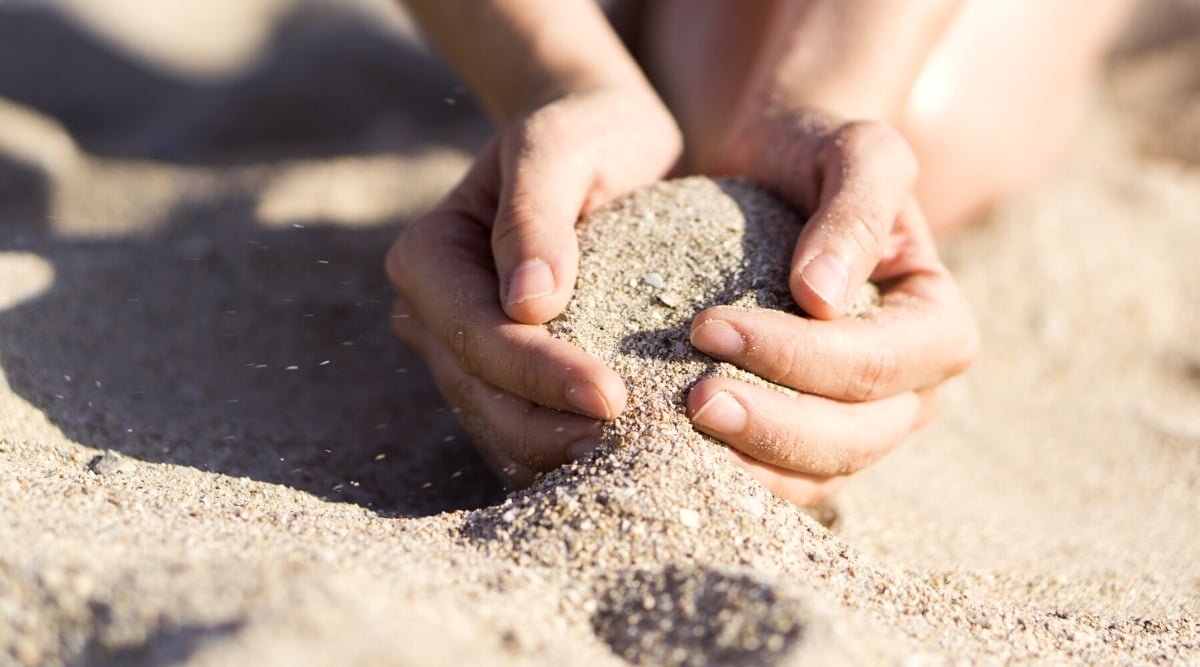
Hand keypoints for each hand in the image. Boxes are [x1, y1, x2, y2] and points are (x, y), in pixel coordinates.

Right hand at [385, 87, 680, 485]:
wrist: (599, 146)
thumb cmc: (584, 135)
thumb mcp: (559, 147)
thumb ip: (535, 214)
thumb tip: (528, 302)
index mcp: (428, 258)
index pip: (479, 334)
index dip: (540, 374)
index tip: (613, 397)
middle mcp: (429, 313)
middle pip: (481, 393)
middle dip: (550, 429)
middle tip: (630, 449)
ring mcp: (460, 349)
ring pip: (496, 422)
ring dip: (555, 452)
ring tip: (628, 465)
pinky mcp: (499, 373)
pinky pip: (520, 425)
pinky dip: (559, 447)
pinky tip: (617, 461)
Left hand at [686, 109, 978, 504]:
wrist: (773, 172)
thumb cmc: (815, 153)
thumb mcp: (851, 152)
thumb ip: (855, 208)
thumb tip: (822, 297)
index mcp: (938, 325)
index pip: (874, 361)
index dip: (796, 356)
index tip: (707, 325)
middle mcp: (914, 387)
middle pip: (855, 434)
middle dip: (772, 424)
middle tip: (692, 400)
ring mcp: (869, 423)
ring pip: (822, 472)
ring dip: (752, 462)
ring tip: (679, 434)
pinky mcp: (818, 441)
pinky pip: (787, 480)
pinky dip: (739, 476)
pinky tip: (678, 455)